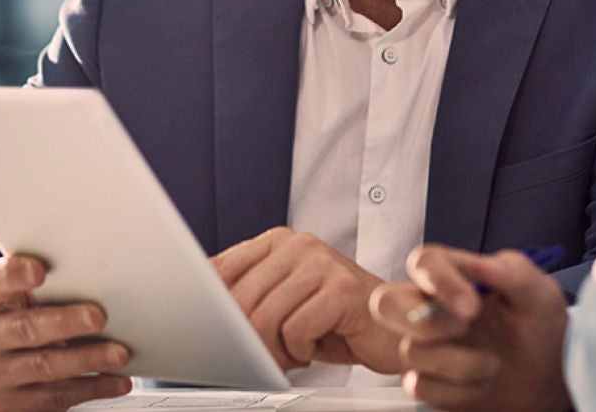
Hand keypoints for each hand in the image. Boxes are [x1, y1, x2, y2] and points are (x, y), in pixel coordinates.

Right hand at [0, 254, 132, 411]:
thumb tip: (96, 271)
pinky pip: (58, 396)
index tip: (40, 270)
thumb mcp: (23, 297)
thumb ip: (49, 284)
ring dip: (87, 359)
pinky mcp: (14, 404)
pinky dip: (93, 387)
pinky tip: (117, 380)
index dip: (14, 276)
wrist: (3, 367)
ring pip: (45, 366)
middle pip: (25, 328)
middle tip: (98, 316)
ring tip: (119, 354)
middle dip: (64, 322)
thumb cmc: (23, 318)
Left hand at [211, 227, 396, 372]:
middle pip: (240, 299)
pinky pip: (296, 330)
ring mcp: (323, 263)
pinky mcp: (342, 289)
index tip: (214, 331)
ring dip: (275, 349)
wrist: (394, 327)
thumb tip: (201, 309)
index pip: (221, 269)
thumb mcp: (286, 300)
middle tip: (267, 354)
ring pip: (265, 317)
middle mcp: (300, 245)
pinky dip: (300, 351)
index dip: (211, 307)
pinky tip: (315, 348)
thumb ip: (249, 294)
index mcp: (279, 241)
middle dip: (247, 339)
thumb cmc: (336, 319)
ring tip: (294, 352)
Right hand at [370, 245, 570, 411]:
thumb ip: (514, 272)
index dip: (439, 281)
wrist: (551, 380)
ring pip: (410, 351)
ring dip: (461, 364)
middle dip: (423, 322)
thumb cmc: (542, 329)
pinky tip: (481, 385)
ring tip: (493, 364)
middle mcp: (432, 308)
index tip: (472, 305)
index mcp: (456, 277)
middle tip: (465, 329)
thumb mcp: (540, 294)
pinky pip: (419, 386)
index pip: (424, 262)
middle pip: (385, 303)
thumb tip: (484, 264)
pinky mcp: (428, 381)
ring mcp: (427, 346)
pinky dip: (457, 391)